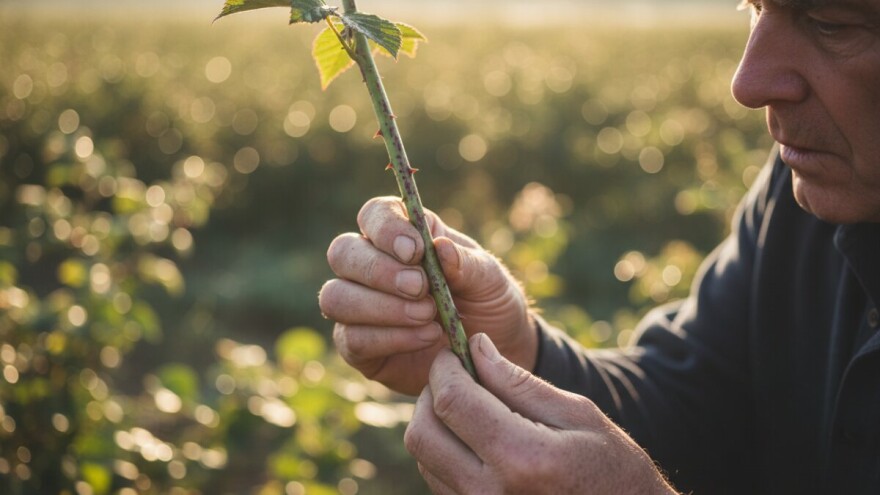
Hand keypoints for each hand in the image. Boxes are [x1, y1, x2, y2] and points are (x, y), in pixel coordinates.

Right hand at [319, 197, 535, 394]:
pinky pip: (350, 339)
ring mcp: (359, 307)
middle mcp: (371, 266)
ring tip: (427, 317)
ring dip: (380, 307)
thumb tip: (440, 248)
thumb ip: (467, 264)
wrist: (491, 357)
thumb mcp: (491, 280)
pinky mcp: (359, 347)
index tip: (415, 251)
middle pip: (342, 252)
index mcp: (402, 234)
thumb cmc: (489, 304)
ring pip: (335, 297)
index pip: (373, 214)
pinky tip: (425, 338)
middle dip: (379, 271)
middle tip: (420, 289)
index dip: (386, 228)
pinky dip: (389, 338)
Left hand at [405, 334, 676, 494]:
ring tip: (469, 406)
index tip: (452, 352)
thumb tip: (476, 347)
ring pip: (423, 457)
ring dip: (435, 422)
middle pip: (422, 432)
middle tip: (455, 376)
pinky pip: (436, 479)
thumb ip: (518, 381)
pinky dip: (443, 450)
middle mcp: (489, 491)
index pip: (452, 401)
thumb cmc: (610, 466)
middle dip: (430, 394)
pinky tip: (473, 437)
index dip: (443, 368)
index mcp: (522, 457)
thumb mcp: (576, 414)